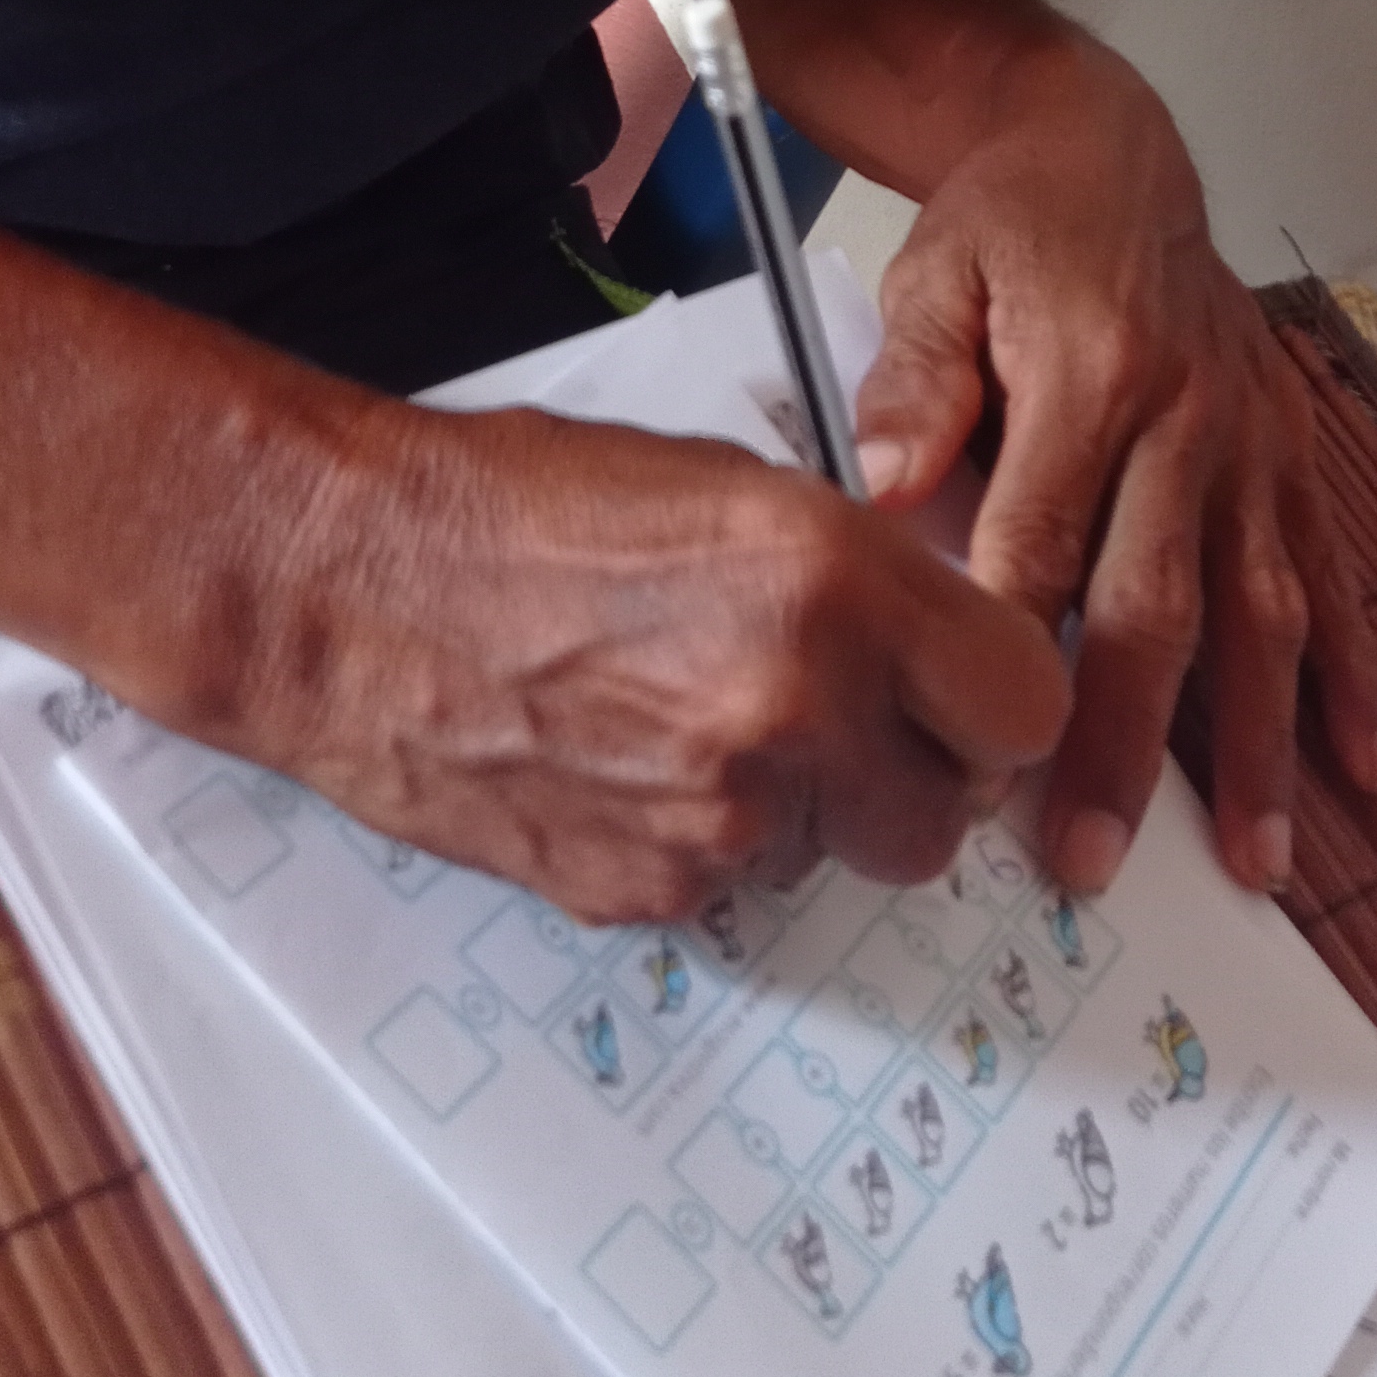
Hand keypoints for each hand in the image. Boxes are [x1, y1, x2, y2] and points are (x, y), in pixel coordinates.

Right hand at [230, 400, 1071, 924]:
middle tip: (853, 718)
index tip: (969, 686)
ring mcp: (718, 820)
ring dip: (805, 808)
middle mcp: (794, 713)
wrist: (349, 587)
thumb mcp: (729, 483)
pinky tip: (629, 762)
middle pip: (947, 813)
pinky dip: (706, 841)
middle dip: (916, 773)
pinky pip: (730, 888)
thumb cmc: (522, 504)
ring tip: (701, 719)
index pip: (1027, 703)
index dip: (1001, 698)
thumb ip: (853, 572)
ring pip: (835, 856)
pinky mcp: (643, 892)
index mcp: (831, 585)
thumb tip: (933, 638)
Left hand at [852, 38, 1376, 901]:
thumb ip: (913, 383)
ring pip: (1264, 613)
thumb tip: (884, 493)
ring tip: (1261, 863)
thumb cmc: (1006, 232)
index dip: (1010, 660)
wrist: (1111, 155)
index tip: (974, 768)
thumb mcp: (933, 276)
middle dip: (1126, 744)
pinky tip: (1366, 770)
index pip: (1042, 546)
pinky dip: (1353, 676)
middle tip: (1092, 859)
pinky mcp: (1293, 453)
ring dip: (1262, 745)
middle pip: (1158, 604)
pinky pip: (1331, 575)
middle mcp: (1189, 418)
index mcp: (1091, 376)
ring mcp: (1254, 443)